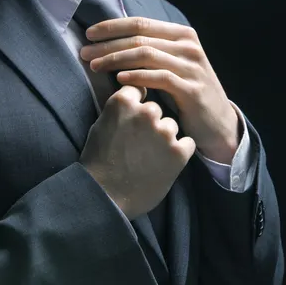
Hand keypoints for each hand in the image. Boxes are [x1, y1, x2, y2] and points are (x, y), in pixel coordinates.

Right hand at [79, 85, 195, 219]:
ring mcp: (164, 132)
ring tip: (150, 157)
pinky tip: (165, 162)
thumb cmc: (98, 163)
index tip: (135, 115)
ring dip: (165, 138)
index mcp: (123, 103)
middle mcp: (146, 113)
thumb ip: (120, 110)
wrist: (105, 196)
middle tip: (140, 143)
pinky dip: (179, 152)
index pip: (139, 89)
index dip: (138, 103)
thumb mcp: (100, 126)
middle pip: (156, 109)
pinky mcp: (179, 152)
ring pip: (171, 126)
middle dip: (151, 122)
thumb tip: (131, 100)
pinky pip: (187, 143)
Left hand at [80, 17, 239, 163]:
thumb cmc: (186, 94)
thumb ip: (151, 51)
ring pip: (146, 54)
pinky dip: (137, 76)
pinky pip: (159, 77)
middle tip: (84, 52)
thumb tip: (111, 42)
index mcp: (182, 35)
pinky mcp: (192, 89)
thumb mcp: (171, 66)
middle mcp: (189, 46)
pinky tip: (119, 80)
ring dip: (116, 59)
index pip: (141, 23)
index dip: (112, 26)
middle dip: (108, 44)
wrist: (217, 124)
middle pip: (140, 38)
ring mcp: (192, 66)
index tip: (89, 33)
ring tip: (95, 66)